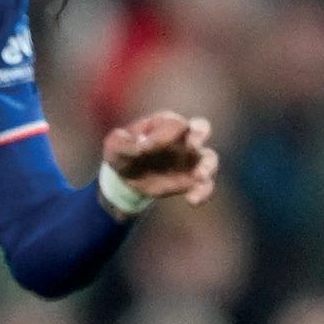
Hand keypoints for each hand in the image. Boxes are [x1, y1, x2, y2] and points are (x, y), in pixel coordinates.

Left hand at [102, 112, 217, 206]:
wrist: (127, 177)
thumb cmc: (123, 152)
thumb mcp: (114, 145)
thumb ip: (121, 141)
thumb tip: (139, 146)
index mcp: (164, 124)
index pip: (172, 123)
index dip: (164, 133)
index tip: (147, 147)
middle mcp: (183, 138)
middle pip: (201, 128)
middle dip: (200, 133)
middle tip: (193, 144)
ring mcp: (190, 159)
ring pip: (209, 158)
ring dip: (207, 166)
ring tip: (199, 177)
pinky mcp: (192, 180)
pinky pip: (205, 185)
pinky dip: (203, 192)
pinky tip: (192, 200)